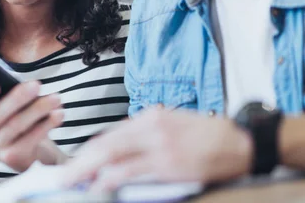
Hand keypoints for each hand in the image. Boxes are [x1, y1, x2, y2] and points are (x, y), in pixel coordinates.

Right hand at [0, 80, 64, 171]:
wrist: (28, 146)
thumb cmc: (14, 114)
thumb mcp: (6, 102)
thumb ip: (6, 93)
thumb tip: (22, 85)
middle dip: (18, 98)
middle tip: (36, 85)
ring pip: (16, 126)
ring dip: (38, 109)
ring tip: (56, 98)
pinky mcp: (11, 159)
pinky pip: (30, 139)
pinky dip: (46, 125)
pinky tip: (58, 114)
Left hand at [63, 108, 252, 190]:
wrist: (242, 141)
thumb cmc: (209, 135)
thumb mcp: (174, 124)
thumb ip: (148, 134)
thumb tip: (123, 149)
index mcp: (150, 117)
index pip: (110, 135)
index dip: (89, 152)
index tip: (75, 165)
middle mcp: (150, 127)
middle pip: (105, 145)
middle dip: (80, 162)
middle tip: (62, 177)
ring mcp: (159, 145)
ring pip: (113, 156)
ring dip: (89, 172)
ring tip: (73, 184)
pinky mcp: (169, 164)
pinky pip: (133, 172)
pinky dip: (113, 179)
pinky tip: (101, 186)